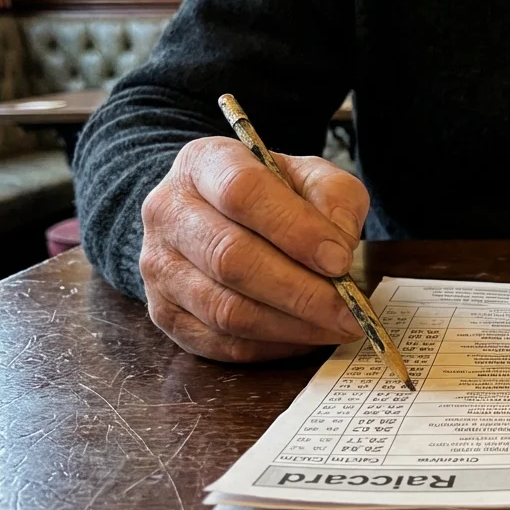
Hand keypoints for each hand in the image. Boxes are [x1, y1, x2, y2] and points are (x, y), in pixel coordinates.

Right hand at [139, 137, 369, 361]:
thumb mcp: (310, 176)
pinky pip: (222, 342)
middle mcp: (169, 212)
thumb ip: (334, 197)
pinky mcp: (165, 313)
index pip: (243, 192)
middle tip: (350, 310)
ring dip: (292, 325)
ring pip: (226, 310)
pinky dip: (273, 346)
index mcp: (203, 163)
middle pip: (232, 260)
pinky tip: (307, 336)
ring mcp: (159, 267)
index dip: (296, 229)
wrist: (215, 213)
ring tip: (337, 326)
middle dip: (301, 291)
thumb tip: (339, 245)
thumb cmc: (271, 195)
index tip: (340, 259)